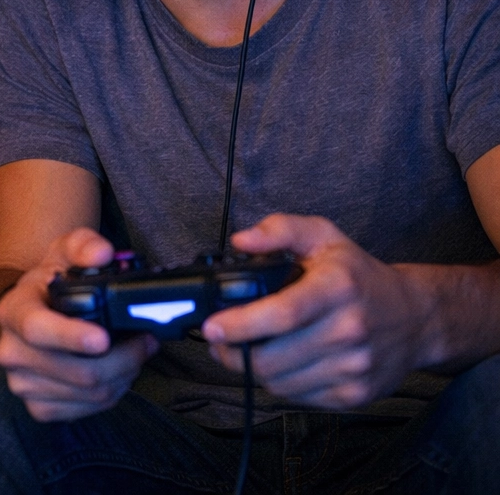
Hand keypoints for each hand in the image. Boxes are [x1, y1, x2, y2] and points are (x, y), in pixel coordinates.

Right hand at [0, 228, 157, 421]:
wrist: (36, 310)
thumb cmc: (53, 281)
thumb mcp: (65, 251)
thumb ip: (84, 245)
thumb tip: (102, 253)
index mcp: (12, 310)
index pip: (37, 329)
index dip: (70, 337)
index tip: (102, 339)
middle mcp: (10, 351)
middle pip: (75, 371)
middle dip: (121, 358)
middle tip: (146, 340)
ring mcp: (22, 383)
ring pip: (87, 394)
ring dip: (122, 375)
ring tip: (133, 352)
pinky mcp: (38, 407)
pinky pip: (85, 410)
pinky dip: (111, 393)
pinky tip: (115, 371)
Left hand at [202, 214, 422, 408]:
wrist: (415, 318)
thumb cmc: (359, 274)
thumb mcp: (323, 236)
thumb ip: (279, 229)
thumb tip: (242, 241)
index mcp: (338, 287)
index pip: (282, 313)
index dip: (241, 323)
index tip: (212, 326)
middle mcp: (349, 331)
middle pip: (274, 357)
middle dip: (233, 352)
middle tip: (217, 340)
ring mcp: (354, 368)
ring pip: (281, 382)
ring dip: (251, 370)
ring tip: (242, 349)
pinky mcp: (354, 394)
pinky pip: (298, 397)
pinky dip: (278, 383)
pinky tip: (275, 362)